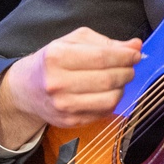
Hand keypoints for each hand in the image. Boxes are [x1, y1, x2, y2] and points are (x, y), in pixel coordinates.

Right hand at [0, 27, 143, 148]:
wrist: (27, 89)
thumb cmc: (54, 59)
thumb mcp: (75, 42)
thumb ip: (106, 42)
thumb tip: (136, 45)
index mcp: (57, 56)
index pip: (102, 57)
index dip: (125, 56)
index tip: (136, 54)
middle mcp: (58, 82)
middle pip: (107, 79)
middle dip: (127, 71)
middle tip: (131, 67)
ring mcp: (63, 105)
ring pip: (109, 99)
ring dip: (122, 88)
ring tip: (120, 79)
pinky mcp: (70, 121)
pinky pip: (103, 112)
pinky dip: (113, 101)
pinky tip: (109, 92)